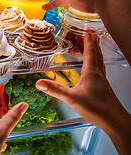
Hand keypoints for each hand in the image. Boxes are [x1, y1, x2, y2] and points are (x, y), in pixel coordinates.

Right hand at [35, 33, 130, 154]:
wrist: (115, 121)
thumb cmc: (96, 109)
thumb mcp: (72, 98)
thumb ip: (55, 90)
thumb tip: (39, 83)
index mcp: (92, 73)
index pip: (90, 53)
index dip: (88, 42)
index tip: (88, 32)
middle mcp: (99, 74)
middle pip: (97, 55)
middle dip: (94, 44)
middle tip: (92, 35)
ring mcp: (103, 81)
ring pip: (100, 62)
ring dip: (97, 52)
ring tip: (95, 47)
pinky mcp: (104, 88)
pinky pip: (101, 70)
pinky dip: (98, 63)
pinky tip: (96, 69)